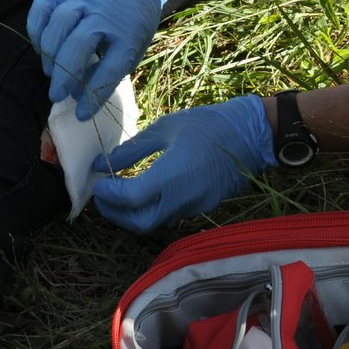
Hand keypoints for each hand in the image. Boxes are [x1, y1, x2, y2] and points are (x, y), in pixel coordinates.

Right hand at [27, 0, 168, 119]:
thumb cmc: (131, 19)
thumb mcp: (133, 45)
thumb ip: (110, 69)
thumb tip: (78, 96)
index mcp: (127, 32)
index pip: (111, 69)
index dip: (95, 95)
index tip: (82, 114)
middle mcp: (103, 13)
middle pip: (78, 46)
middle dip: (64, 76)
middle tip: (57, 95)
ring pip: (57, 27)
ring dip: (50, 55)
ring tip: (51, 72)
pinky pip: (41, 10)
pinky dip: (37, 31)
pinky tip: (42, 46)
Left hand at [90, 95, 274, 232]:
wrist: (250, 135)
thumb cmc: (207, 125)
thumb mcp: (165, 128)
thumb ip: (132, 149)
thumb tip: (104, 163)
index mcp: (170, 178)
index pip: (128, 199)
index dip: (107, 194)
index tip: (98, 182)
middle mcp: (180, 199)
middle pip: (138, 223)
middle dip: (115, 214)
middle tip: (103, 196)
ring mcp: (193, 206)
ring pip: (154, 223)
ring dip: (132, 215)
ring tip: (121, 195)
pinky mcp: (202, 206)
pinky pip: (170, 215)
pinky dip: (151, 210)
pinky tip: (146, 192)